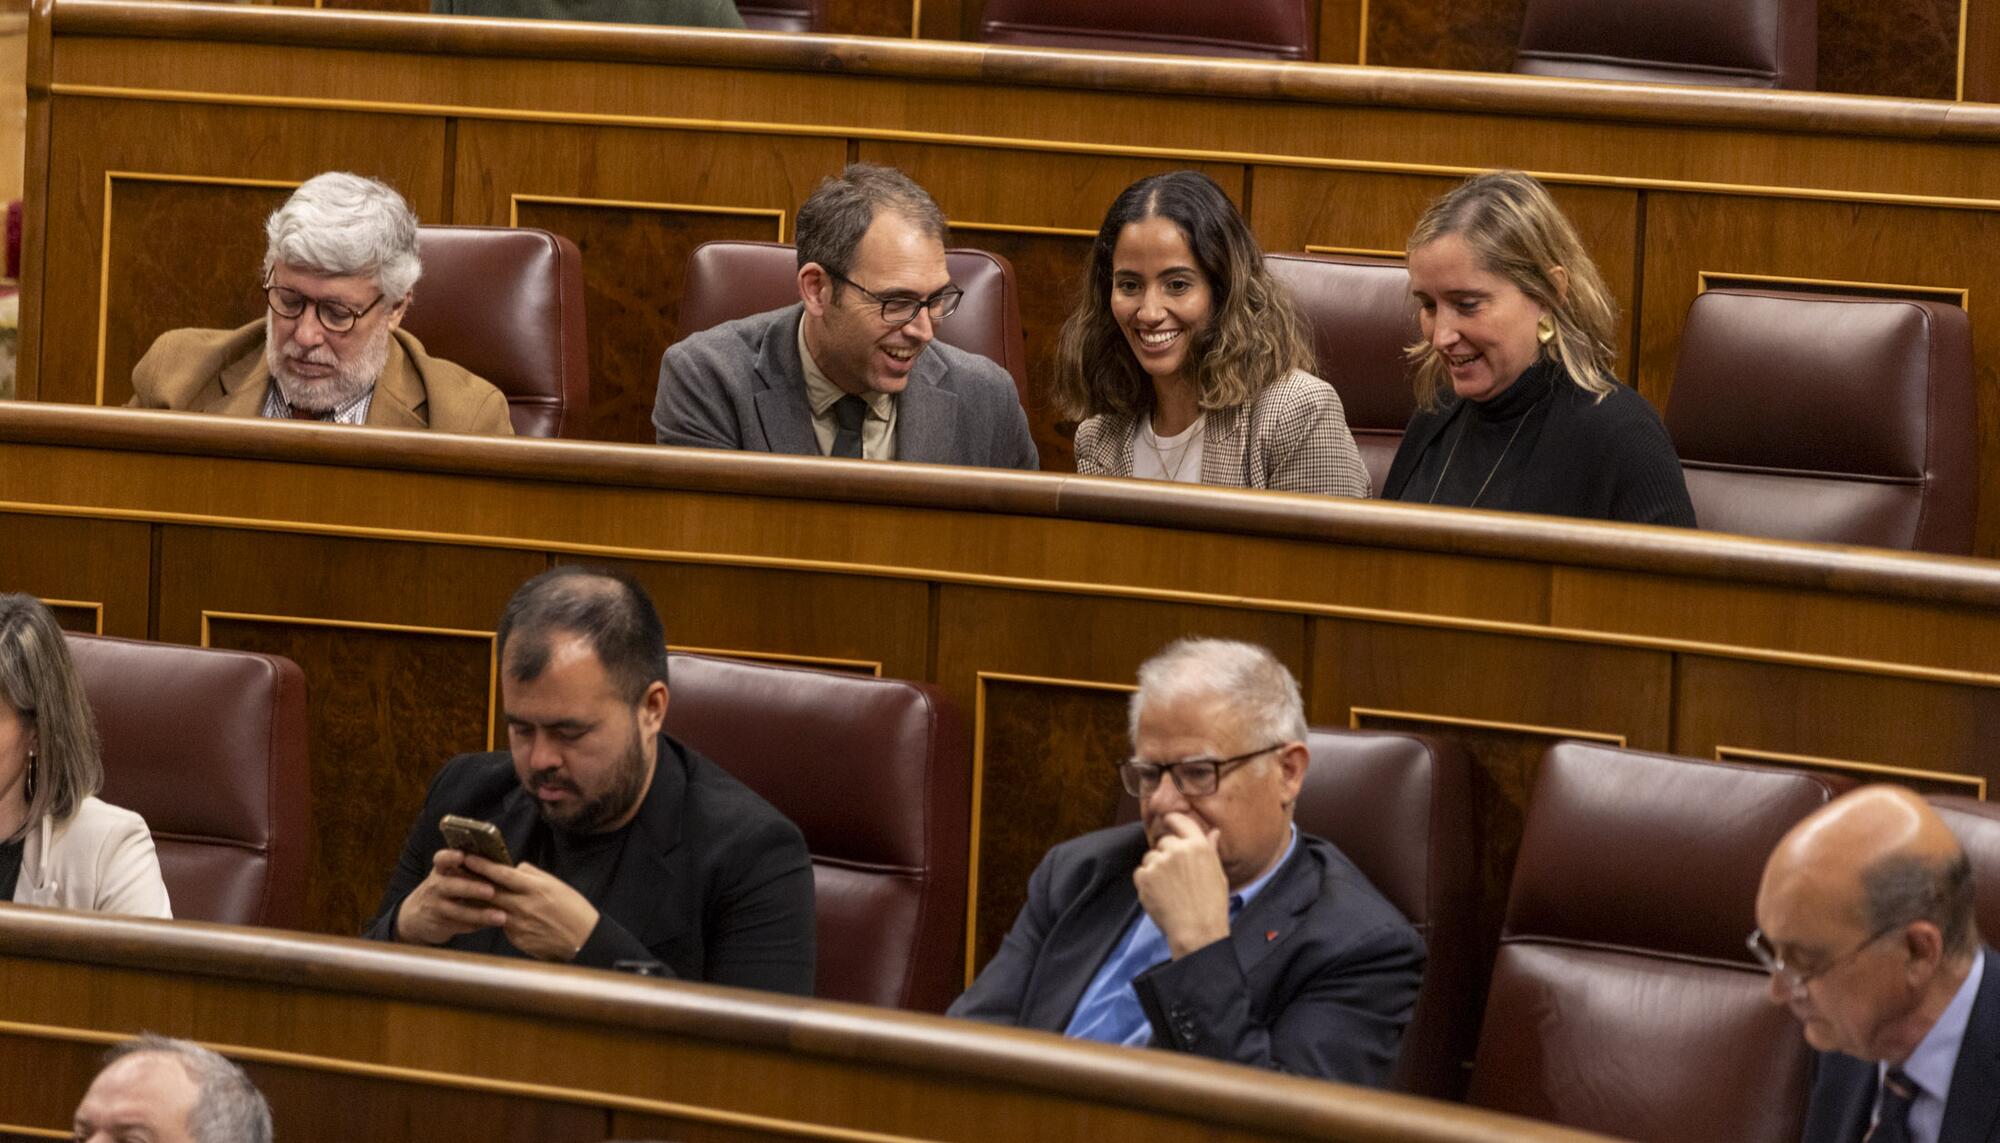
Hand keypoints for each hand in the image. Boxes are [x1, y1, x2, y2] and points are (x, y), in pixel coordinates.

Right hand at [394, 848, 507, 945]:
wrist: (416, 916)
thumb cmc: (445, 890)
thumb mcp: (450, 877)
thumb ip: (471, 870)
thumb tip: (508, 867)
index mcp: (441, 870)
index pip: (441, 859)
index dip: (449, 857)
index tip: (461, 856)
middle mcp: (435, 886)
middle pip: (451, 885)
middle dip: (472, 888)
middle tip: (491, 891)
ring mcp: (435, 906)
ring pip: (458, 910)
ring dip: (480, 914)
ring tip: (500, 917)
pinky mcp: (439, 924)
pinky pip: (459, 926)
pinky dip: (476, 926)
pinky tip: (492, 925)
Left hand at [466, 855, 600, 961]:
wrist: (584, 941)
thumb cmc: (574, 910)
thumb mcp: (556, 886)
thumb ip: (533, 876)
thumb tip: (516, 869)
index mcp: (535, 889)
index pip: (502, 874)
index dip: (483, 865)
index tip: (467, 857)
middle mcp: (524, 906)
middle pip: (490, 892)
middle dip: (472, 881)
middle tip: (456, 872)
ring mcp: (518, 925)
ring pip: (491, 910)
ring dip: (479, 902)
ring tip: (466, 893)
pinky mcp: (517, 940)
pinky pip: (503, 926)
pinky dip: (499, 920)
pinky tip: (496, 917)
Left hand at [1134, 813, 1231, 958]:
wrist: (1197, 931)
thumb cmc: (1212, 905)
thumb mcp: (1217, 873)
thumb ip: (1210, 849)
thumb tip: (1213, 832)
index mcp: (1198, 845)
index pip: (1179, 819)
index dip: (1172, 821)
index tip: (1169, 824)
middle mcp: (1177, 849)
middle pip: (1163, 842)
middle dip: (1167, 854)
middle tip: (1177, 876)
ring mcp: (1159, 862)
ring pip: (1150, 857)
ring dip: (1155, 868)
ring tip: (1170, 888)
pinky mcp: (1144, 877)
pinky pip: (1140, 872)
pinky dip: (1146, 882)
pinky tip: (1160, 895)